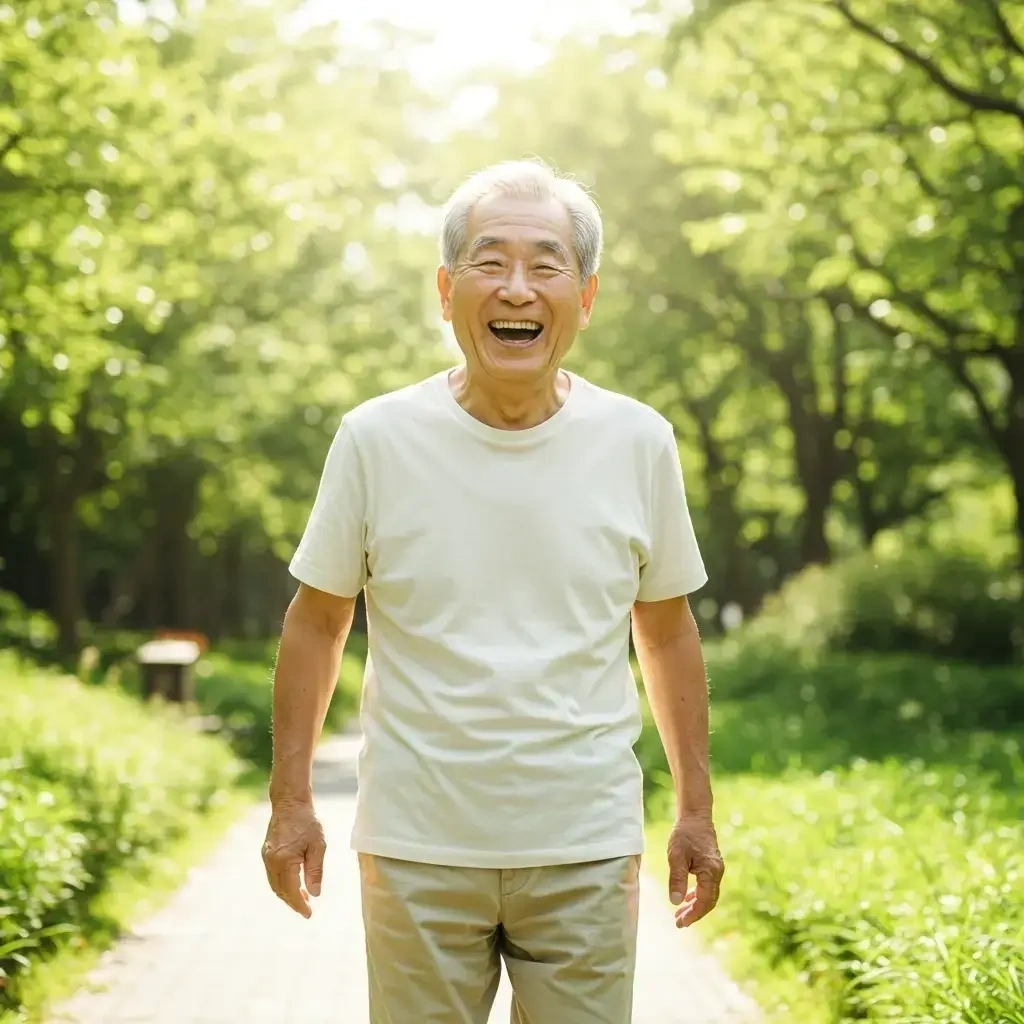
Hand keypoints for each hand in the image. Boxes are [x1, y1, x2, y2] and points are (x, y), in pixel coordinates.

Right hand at [261, 801, 326, 918]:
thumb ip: (315, 871)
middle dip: (293, 902)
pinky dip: (282, 884)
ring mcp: (266, 857)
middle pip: (280, 891)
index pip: (291, 891)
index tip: (309, 914)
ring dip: (288, 894)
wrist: (290, 802)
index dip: (300, 905)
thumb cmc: (307, 822)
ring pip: (275, 884)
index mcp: (284, 860)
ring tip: (304, 898)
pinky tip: (294, 883)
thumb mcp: (318, 846)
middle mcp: (271, 861)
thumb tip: (315, 894)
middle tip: (307, 909)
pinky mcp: (265, 853)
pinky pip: (272, 875)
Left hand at [667, 811, 723, 927]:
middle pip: (708, 901)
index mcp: (711, 872)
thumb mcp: (676, 856)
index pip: (704, 901)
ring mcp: (716, 869)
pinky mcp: (712, 865)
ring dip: (695, 905)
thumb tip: (676, 902)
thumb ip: (677, 880)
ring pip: (708, 894)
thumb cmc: (684, 834)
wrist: (695, 816)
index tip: (680, 923)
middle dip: (694, 913)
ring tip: (680, 914)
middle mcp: (717, 872)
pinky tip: (687, 898)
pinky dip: (697, 895)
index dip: (693, 914)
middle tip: (679, 922)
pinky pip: (707, 886)